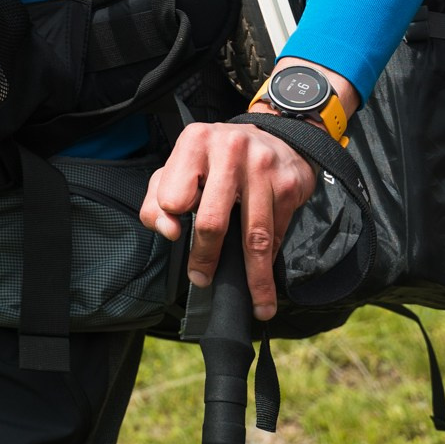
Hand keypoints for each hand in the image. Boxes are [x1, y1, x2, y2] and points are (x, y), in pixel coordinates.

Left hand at [140, 121, 319, 320]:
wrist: (273, 137)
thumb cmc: (215, 160)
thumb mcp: (179, 169)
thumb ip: (157, 201)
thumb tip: (168, 232)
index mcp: (194, 142)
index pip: (173, 197)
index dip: (171, 219)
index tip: (175, 234)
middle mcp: (229, 150)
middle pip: (212, 220)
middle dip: (206, 258)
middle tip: (201, 279)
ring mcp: (262, 168)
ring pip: (253, 236)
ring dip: (253, 277)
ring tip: (256, 305)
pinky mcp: (287, 186)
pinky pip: (275, 234)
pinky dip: (269, 262)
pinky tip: (266, 282)